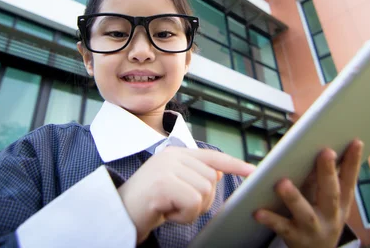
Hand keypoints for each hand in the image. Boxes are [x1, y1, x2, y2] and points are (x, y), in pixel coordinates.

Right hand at [118, 147, 254, 243]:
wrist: (118, 213)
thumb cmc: (147, 202)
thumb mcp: (173, 185)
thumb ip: (194, 175)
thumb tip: (218, 173)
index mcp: (176, 153)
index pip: (212, 157)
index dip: (234, 165)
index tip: (252, 171)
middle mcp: (172, 156)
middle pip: (210, 180)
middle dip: (201, 201)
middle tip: (177, 206)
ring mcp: (167, 168)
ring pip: (204, 192)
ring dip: (190, 210)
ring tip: (170, 208)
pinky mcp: (163, 184)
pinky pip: (193, 203)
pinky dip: (183, 216)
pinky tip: (166, 213)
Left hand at [255, 140, 363, 247]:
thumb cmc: (322, 218)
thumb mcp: (330, 201)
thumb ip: (323, 177)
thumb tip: (317, 146)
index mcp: (341, 202)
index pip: (349, 179)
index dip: (353, 161)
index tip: (355, 141)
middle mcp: (331, 215)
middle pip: (330, 194)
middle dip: (328, 173)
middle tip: (325, 152)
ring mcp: (313, 228)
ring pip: (305, 213)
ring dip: (294, 197)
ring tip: (282, 183)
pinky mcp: (295, 237)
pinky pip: (281, 227)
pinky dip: (271, 219)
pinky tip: (258, 211)